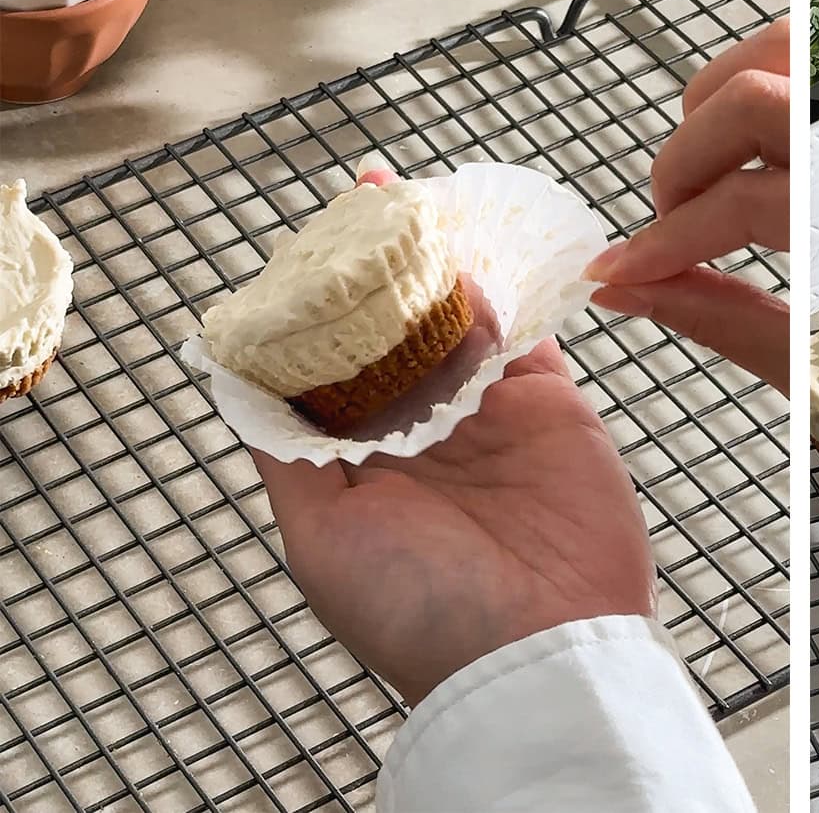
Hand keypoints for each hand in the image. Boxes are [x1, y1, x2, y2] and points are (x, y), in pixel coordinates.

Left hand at [255, 169, 653, 707]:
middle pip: (393, 334)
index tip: (301, 253)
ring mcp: (488, 418)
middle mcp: (422, 436)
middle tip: (362, 199)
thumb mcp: (321, 540)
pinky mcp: (550, 409)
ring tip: (412, 204)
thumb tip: (239, 376)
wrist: (544, 649)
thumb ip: (287, 453)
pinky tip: (479, 247)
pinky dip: (504, 291)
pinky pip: (524, 336)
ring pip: (456, 323)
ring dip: (437, 268)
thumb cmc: (422, 611)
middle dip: (377, 272)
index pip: (328, 371)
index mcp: (360, 468)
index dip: (314, 311)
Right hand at [585, 16, 789, 394]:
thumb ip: (712, 314)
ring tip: (697, 176)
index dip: (665, 238)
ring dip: (711, 106)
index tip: (617, 270)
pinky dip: (742, 82)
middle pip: (748, 99)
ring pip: (771, 50)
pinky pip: (789, 51)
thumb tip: (625, 289)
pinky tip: (727, 148)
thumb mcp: (797, 357)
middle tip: (668, 223)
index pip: (737, 200)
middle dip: (683, 163)